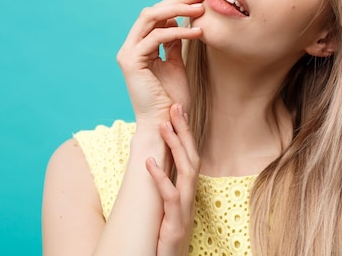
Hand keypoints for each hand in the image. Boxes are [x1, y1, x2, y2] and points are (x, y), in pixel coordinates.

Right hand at [117, 0, 208, 122]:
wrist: (163, 125)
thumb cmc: (171, 100)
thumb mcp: (176, 64)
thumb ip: (174, 43)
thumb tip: (181, 21)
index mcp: (141, 46)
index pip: (158, 14)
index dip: (179, 1)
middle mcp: (131, 46)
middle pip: (153, 10)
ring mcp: (128, 52)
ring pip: (151, 17)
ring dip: (178, 9)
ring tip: (202, 8)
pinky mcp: (131, 61)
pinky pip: (156, 37)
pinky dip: (178, 31)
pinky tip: (198, 32)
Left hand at [146, 104, 199, 255]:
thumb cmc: (167, 235)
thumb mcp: (168, 206)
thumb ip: (165, 185)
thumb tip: (154, 159)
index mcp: (188, 190)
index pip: (190, 155)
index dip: (186, 132)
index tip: (178, 110)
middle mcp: (190, 195)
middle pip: (192, 156)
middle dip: (184, 131)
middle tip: (175, 106)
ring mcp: (185, 209)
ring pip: (188, 171)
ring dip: (176, 146)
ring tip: (164, 126)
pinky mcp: (176, 223)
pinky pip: (171, 196)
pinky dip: (161, 178)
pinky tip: (149, 163)